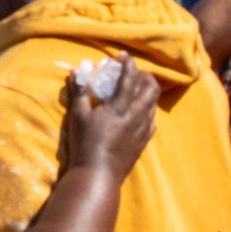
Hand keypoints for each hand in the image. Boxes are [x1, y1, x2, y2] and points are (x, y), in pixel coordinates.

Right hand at [60, 56, 158, 179]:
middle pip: (151, 87)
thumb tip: (76, 71)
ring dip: (147, 92)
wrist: (98, 175)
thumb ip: (79, 92)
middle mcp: (137, 115)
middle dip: (144, 76)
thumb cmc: (84, 145)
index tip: (122, 56)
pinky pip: (152, 120)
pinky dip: (147, 111)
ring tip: (136, 91)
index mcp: (120, 107)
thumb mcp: (77, 116)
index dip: (128, 63)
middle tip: (133, 74)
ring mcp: (143, 128)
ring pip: (153, 103)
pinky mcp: (144, 141)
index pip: (130, 77)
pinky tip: (137, 114)